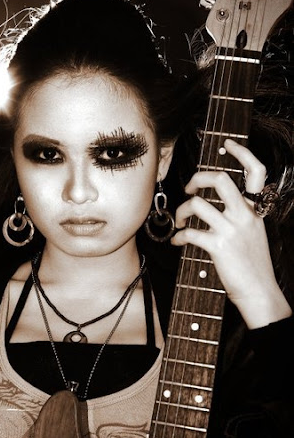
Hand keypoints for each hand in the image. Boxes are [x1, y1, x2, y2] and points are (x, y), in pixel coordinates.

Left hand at [171, 139, 291, 327]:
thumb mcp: (253, 234)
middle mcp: (244, 215)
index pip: (256, 172)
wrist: (259, 292)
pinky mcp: (219, 246)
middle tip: (189, 188)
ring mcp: (232, 230)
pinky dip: (178, 237)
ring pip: (197, 204)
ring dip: (181, 212)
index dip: (242, 153)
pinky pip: (190, 233)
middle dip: (197, 179)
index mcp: (254, 210)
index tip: (228, 144)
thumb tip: (211, 206)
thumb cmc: (253, 266)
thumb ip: (239, 217)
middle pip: (220, 180)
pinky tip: (178, 242)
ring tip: (180, 222)